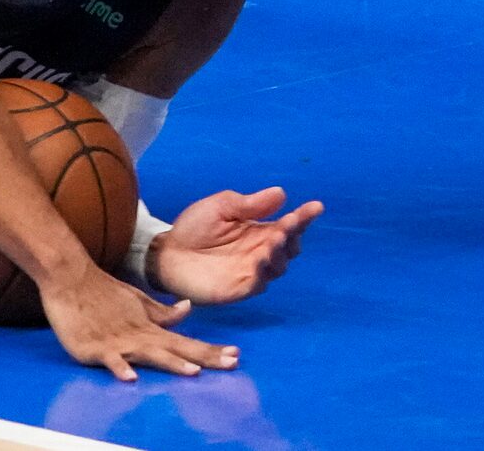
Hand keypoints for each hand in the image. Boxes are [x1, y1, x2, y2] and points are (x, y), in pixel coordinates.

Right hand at [42, 267, 238, 380]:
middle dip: (204, 357)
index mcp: (149, 327)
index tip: (236, 355)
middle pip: (176, 349)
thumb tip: (188, 310)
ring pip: (149, 354)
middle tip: (231, 364)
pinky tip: (131, 378)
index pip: (186, 341)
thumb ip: (161, 312)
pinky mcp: (95, 347)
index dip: (210, 350)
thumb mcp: (136, 300)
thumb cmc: (102, 290)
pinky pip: (110, 360)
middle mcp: (139, 335)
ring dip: (171, 363)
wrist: (69, 275)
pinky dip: (120, 368)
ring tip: (192, 371)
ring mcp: (118, 341)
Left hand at [148, 188, 323, 306]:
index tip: (316, 207)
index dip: (304, 217)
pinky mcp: (239, 289)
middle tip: (286, 225)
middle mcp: (261, 251)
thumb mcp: (220, 207)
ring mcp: (252, 271)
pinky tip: (260, 261)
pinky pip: (258, 285)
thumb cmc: (194, 228)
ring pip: (278, 266)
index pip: (288, 224)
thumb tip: (281, 193)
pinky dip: (263, 274)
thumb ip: (249, 204)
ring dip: (279, 254)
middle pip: (289, 247)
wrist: (167, 253)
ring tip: (273, 240)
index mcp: (259, 230)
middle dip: (293, 236)